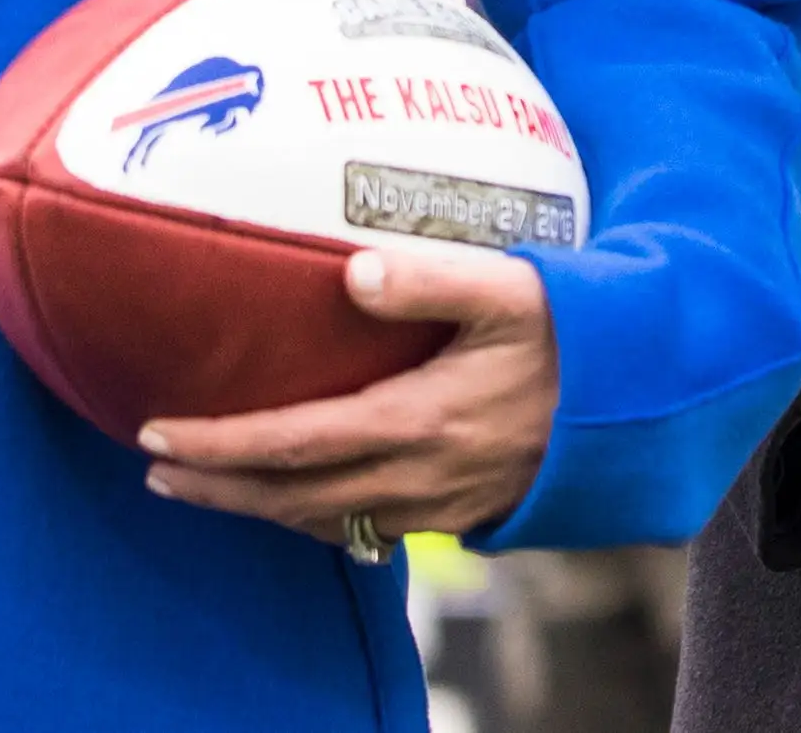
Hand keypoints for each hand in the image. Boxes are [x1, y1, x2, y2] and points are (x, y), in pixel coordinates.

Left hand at [139, 242, 556, 547]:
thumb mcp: (512, 287)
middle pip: (292, 496)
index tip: (154, 432)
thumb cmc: (577, 331)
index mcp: (421, 418)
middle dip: (216, 486)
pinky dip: (314, 520)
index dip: (219, 443)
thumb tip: (351, 272)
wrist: (646, 403)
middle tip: (153, 470)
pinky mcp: (463, 515)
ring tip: (203, 486)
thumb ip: (431, 278)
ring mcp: (442, 503)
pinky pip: (368, 529)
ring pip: (325, 521)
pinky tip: (295, 502)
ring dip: (255, 508)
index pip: (294, 442)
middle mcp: (421, 474)